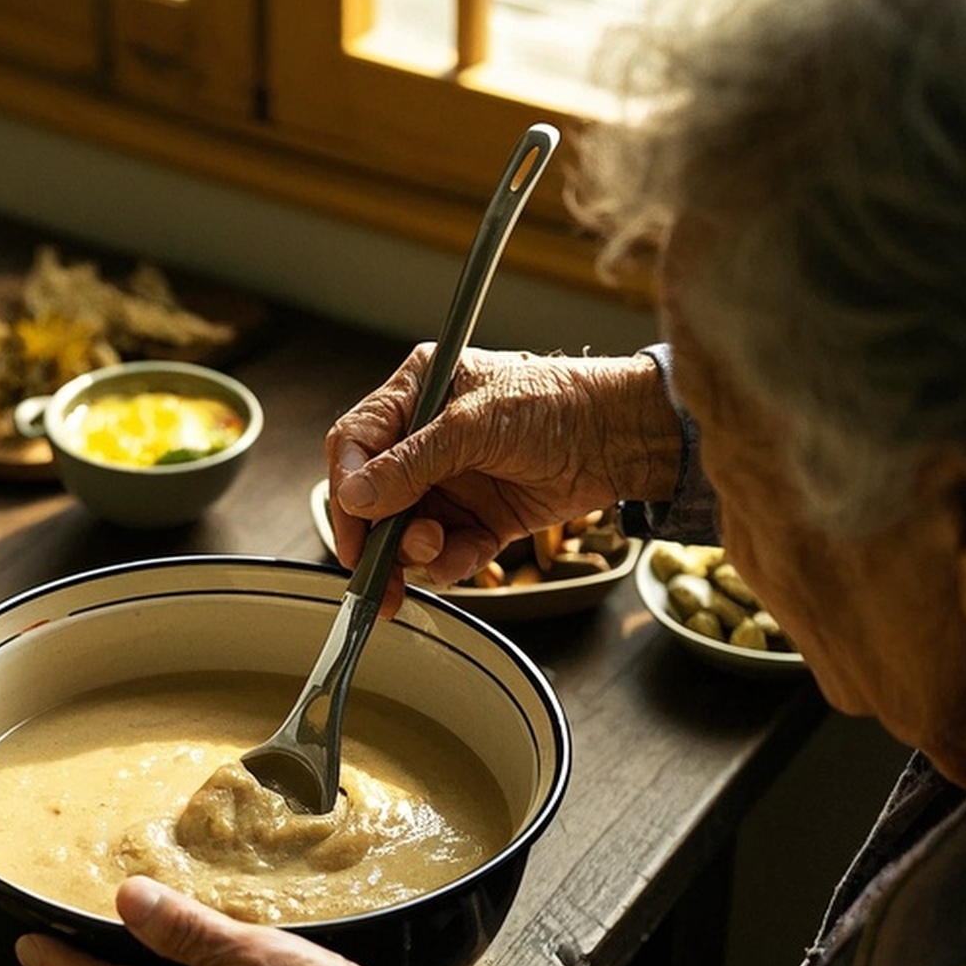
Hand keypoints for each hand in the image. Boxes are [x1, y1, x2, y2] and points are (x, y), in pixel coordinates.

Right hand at [326, 347, 679, 603]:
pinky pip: (446, 552)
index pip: (355, 444)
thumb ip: (413, 463)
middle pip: (374, 498)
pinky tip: (469, 554)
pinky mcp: (479, 519)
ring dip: (415, 551)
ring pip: (406, 531)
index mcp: (416, 394)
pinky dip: (452, 562)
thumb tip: (357, 496)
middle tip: (379, 571)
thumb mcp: (476, 426)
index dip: (346, 487)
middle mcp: (426, 440)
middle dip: (378, 536)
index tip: (354, 525)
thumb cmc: (556, 403)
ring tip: (437, 547)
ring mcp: (451, 482)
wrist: (619, 436)